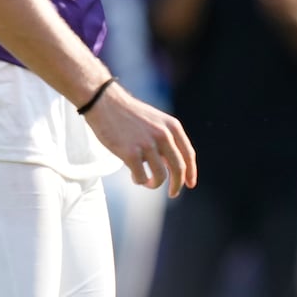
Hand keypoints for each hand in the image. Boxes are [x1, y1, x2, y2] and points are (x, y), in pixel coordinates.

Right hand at [81, 83, 198, 196]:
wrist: (105, 102)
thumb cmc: (129, 114)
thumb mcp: (155, 121)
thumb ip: (166, 140)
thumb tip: (173, 166)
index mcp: (172, 126)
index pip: (188, 154)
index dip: (191, 172)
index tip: (190, 184)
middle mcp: (163, 135)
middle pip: (178, 168)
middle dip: (177, 184)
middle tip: (173, 193)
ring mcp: (148, 145)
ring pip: (160, 176)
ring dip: (154, 184)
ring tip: (148, 182)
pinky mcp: (131, 153)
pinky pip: (141, 177)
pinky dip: (139, 181)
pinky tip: (134, 176)